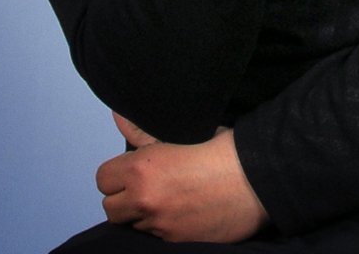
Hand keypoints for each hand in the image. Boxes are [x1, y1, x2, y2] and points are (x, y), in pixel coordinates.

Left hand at [96, 113, 268, 241]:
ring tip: (169, 197)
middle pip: (110, 208)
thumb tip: (118, 116)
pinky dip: (164, 226)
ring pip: (133, 225)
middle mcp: (145, 201)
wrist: (255, 177)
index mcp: (142, 170)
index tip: (134, 168)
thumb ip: (142, 131)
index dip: (118, 173)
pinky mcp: (176, 243)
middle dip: (124, 197)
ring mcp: (160, 227)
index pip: (103, 179)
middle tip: (147, 185)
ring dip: (144, 213)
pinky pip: (157, 236)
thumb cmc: (220, 149)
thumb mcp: (179, 133)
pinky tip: (184, 211)